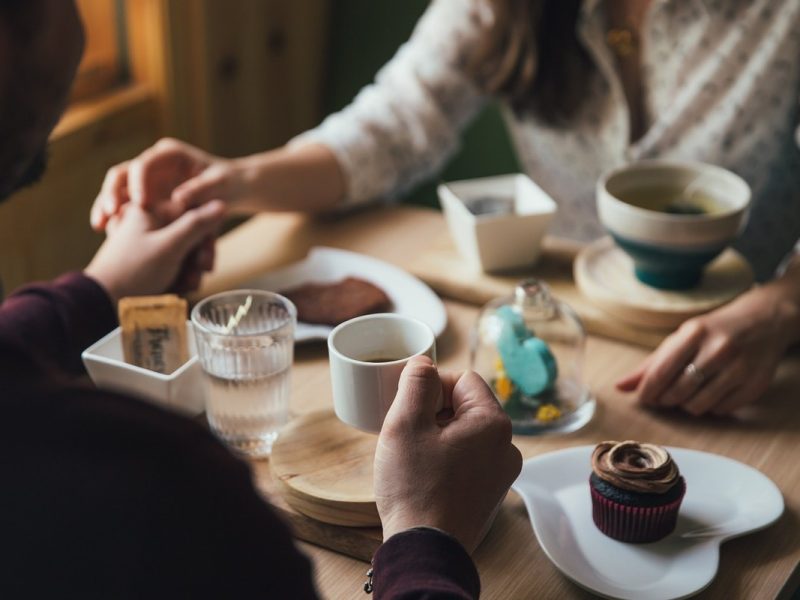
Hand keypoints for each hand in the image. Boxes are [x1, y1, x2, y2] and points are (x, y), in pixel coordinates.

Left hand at [85, 200, 225, 301]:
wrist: (103, 302)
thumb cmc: (133, 271)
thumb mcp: (170, 245)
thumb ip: (196, 224)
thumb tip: (221, 203)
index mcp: (150, 210)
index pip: (192, 212)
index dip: (204, 234)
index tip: (205, 255)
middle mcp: (149, 223)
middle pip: (190, 234)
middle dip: (198, 257)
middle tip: (199, 273)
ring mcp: (148, 243)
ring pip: (184, 252)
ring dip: (191, 270)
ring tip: (187, 286)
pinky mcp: (148, 261)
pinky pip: (173, 264)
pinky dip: (179, 277)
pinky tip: (178, 289)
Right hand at [90, 138, 239, 230]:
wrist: (232, 189)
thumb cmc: (228, 183)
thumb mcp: (220, 185)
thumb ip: (201, 189)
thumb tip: (179, 198)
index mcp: (169, 154)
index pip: (145, 163)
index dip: (139, 182)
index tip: (141, 204)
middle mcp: (153, 163)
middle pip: (122, 174)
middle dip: (112, 192)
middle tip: (109, 213)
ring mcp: (147, 179)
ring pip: (118, 189)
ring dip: (106, 205)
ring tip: (100, 225)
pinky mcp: (145, 196)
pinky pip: (123, 204)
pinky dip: (115, 216)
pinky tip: (106, 231)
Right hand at [374, 356, 521, 552]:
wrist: (424, 550)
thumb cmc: (415, 487)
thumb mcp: (405, 423)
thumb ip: (416, 382)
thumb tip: (423, 363)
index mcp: (493, 423)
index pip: (463, 379)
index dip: (431, 386)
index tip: (409, 406)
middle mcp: (507, 446)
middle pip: (465, 406)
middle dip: (433, 412)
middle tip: (407, 433)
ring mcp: (501, 472)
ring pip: (465, 433)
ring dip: (438, 436)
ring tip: (413, 457)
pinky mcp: (490, 492)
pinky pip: (468, 459)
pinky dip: (446, 458)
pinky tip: (424, 475)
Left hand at [616, 285, 799, 415]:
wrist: (764, 321)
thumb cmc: (713, 331)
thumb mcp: (681, 337)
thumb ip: (651, 364)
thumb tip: (619, 387)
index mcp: (695, 333)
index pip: (660, 372)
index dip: (647, 391)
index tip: (643, 399)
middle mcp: (719, 349)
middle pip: (677, 392)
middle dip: (665, 399)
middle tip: (665, 396)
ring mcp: (740, 368)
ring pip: (698, 405)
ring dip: (686, 405)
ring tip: (688, 393)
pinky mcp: (755, 385)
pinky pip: (720, 410)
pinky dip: (710, 407)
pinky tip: (711, 392)